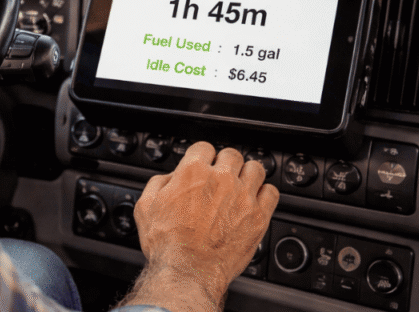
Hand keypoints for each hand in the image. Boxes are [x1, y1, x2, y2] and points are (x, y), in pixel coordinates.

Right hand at [119, 142, 278, 311]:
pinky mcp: (258, 217)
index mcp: (193, 172)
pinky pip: (272, 193)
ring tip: (241, 186)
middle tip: (221, 178)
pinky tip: (255, 201)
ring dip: (247, 175)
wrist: (187, 272)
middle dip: (225, 164)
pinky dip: (264, 194)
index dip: (202, 157)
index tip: (203, 165)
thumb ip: (159, 183)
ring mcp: (243, 197)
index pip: (204, 147)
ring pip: (255, 169)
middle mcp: (221, 179)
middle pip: (232, 155)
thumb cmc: (167, 244)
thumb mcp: (146, 207)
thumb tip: (170, 177)